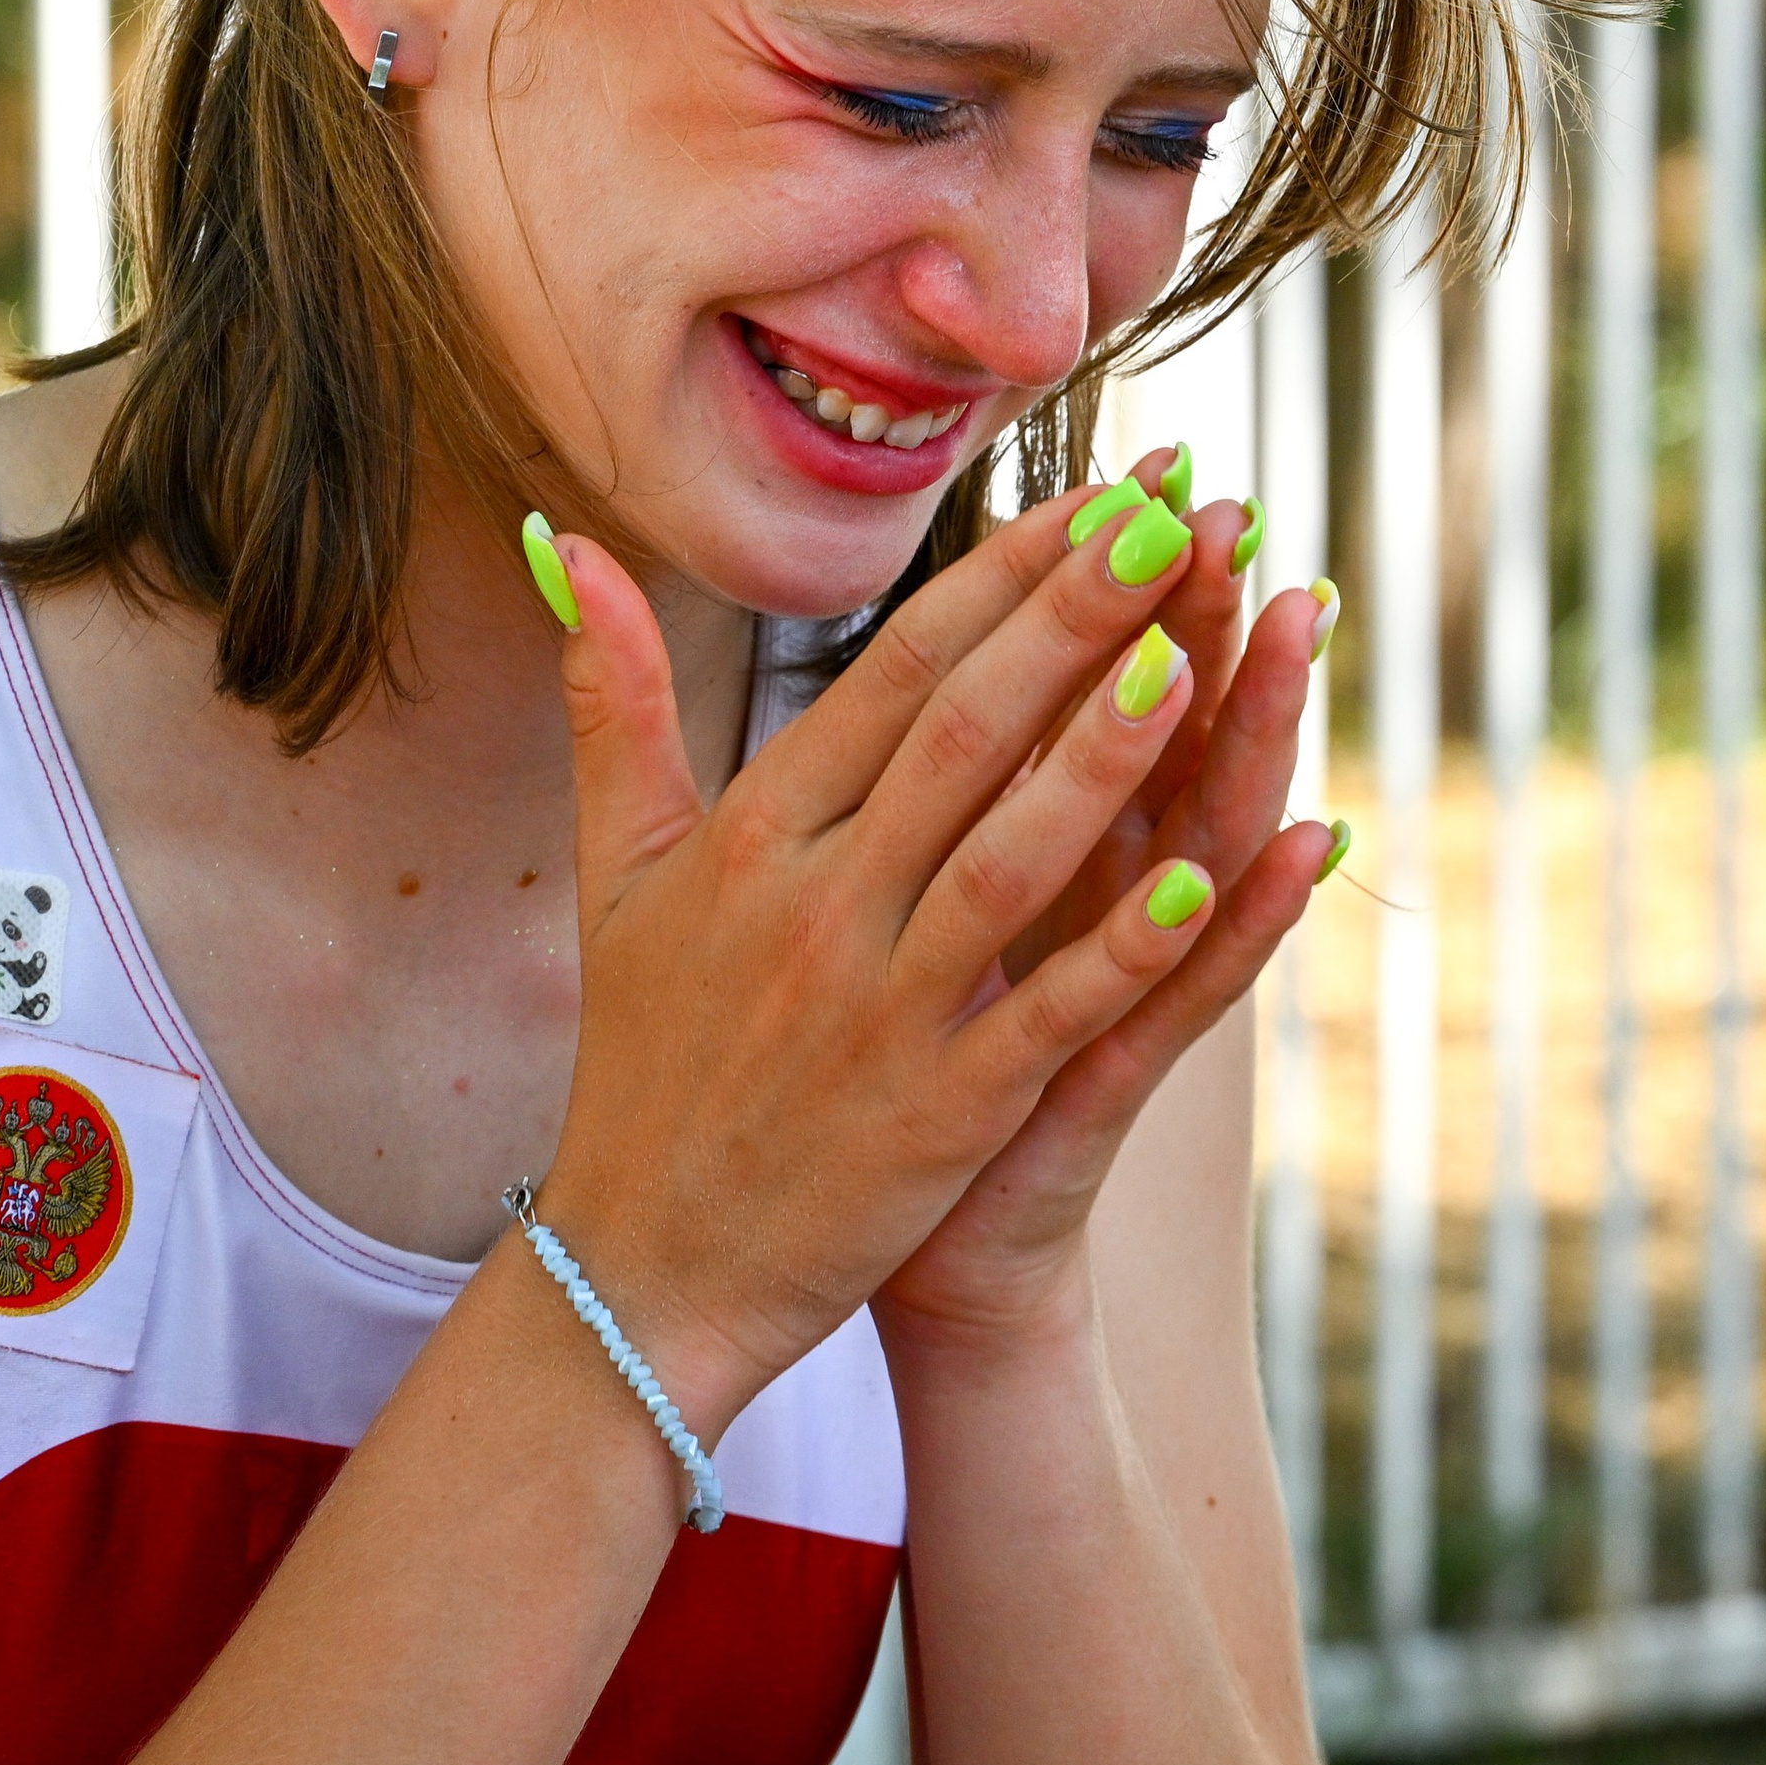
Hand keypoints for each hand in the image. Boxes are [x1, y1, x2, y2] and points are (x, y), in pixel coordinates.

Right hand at [530, 493, 1269, 1423]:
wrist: (641, 1268)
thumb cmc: (641, 1060)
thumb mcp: (614, 870)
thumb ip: (613, 701)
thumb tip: (569, 550)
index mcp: (757, 833)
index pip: (896, 672)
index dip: (1004, 578)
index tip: (1099, 496)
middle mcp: (816, 904)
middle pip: (961, 735)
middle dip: (1072, 619)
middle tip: (1172, 518)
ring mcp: (878, 1009)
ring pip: (1007, 858)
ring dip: (1101, 759)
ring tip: (1188, 655)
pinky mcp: (934, 1113)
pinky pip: (1039, 1015)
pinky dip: (1117, 953)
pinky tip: (1196, 884)